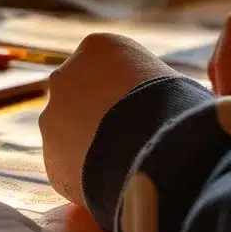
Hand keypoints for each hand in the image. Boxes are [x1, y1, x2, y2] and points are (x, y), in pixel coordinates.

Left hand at [40, 33, 179, 207]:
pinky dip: (88, 178)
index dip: (126, 91)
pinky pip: (72, 170)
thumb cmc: (178, 107)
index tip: (143, 111)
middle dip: (99, 117)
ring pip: (69, 135)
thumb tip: (168, 104)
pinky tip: (115, 184)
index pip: (105, 67)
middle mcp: (64, 76)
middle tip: (130, 139)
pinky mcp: (51, 160)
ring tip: (125, 164)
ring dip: (90, 147)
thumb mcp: (172, 81)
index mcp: (97, 47)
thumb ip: (153, 87)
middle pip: (80, 97)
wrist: (157, 148)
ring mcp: (51, 119)